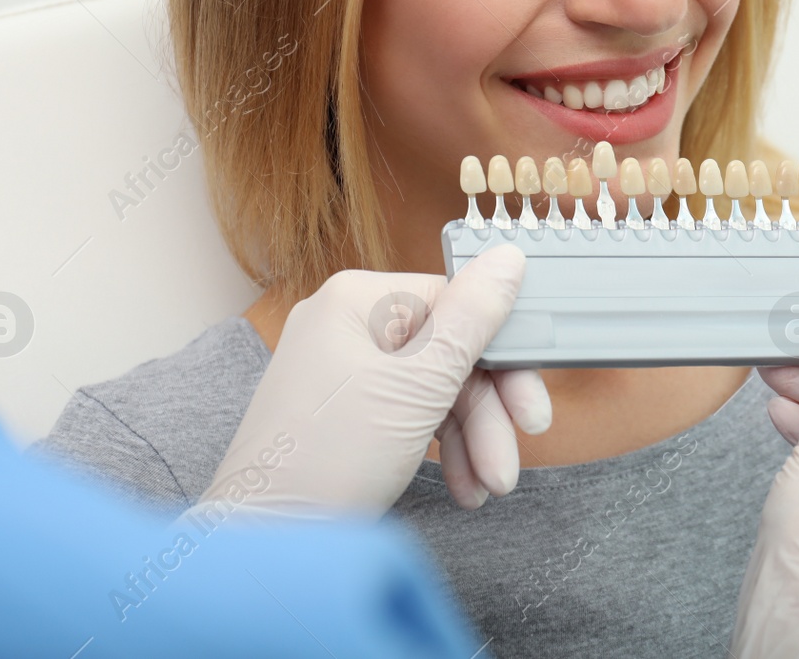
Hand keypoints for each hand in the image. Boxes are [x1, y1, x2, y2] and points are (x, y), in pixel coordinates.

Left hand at [197, 243, 550, 517]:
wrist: (268, 543)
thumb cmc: (327, 458)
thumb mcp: (417, 385)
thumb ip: (471, 319)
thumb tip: (509, 256)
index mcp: (357, 300)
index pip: (456, 304)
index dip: (500, 357)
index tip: (530, 403)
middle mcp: (347, 327)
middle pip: (450, 353)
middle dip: (487, 413)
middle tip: (512, 458)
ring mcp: (344, 374)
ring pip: (436, 392)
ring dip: (472, 441)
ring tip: (488, 486)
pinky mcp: (347, 418)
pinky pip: (412, 418)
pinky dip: (445, 452)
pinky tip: (465, 487)